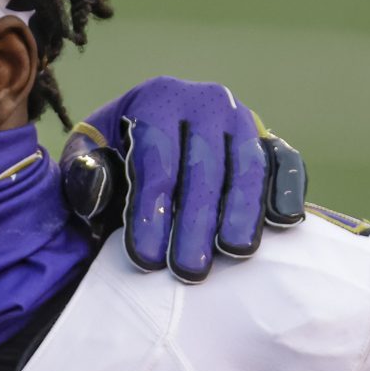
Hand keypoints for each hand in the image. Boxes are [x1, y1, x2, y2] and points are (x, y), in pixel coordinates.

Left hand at [58, 77, 305, 281]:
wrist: (149, 130)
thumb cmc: (113, 150)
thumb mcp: (86, 154)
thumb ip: (84, 173)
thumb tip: (97, 189)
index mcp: (157, 99)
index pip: (156, 161)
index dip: (150, 212)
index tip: (147, 258)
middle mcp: (206, 101)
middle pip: (204, 168)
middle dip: (195, 222)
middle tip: (188, 270)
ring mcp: (242, 118)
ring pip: (248, 167)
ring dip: (242, 213)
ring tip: (233, 254)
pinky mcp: (269, 136)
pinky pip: (284, 162)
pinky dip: (286, 189)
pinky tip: (280, 222)